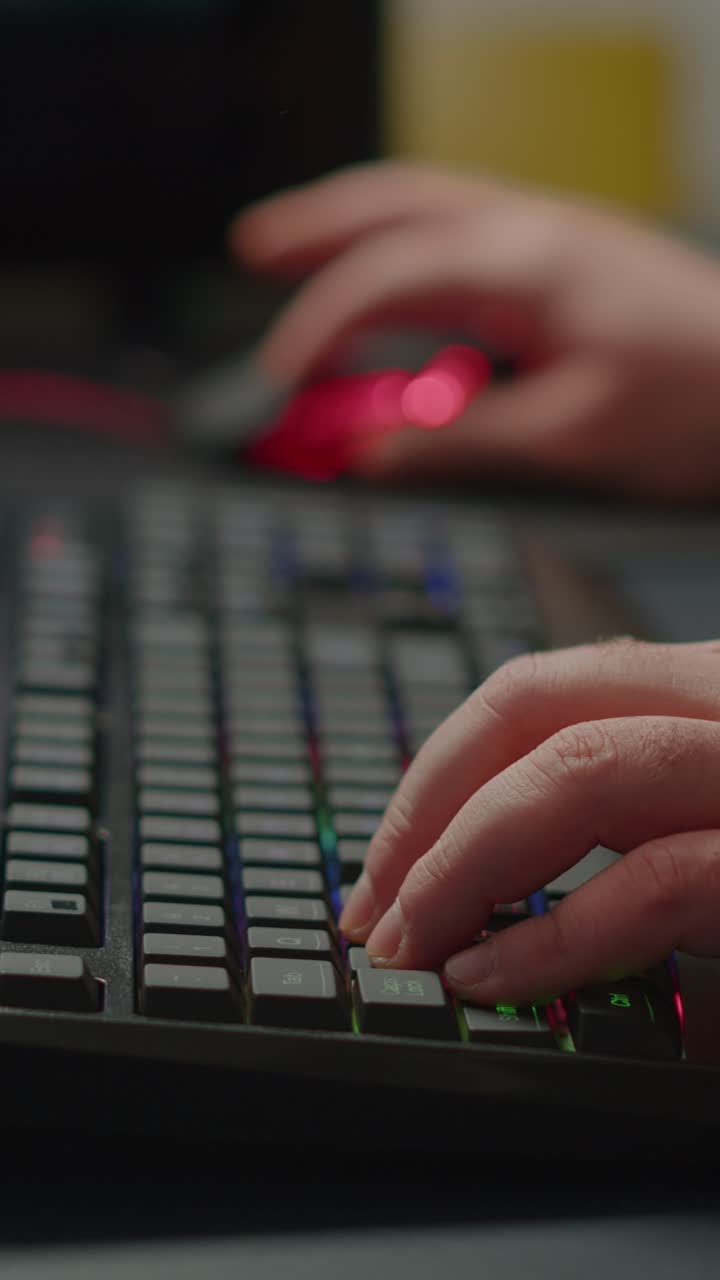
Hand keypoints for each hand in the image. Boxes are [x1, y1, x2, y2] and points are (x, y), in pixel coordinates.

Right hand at [230, 163, 719, 499]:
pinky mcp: (562, 262)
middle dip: (317, 226)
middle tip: (252, 251)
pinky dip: (405, 258)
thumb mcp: (571, 436)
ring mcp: (549, 238)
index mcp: (528, 262)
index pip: (393, 272)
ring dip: (355, 228)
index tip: (280, 375)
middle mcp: (533, 231)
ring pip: (427, 209)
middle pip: (399, 204)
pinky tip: (391, 290)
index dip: (321, 320)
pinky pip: (460, 240)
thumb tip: (374, 455)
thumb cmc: (698, 400)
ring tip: (294, 251)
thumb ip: (460, 442)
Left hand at [338, 639, 719, 1004]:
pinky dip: (552, 938)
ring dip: (463, 865)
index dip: (434, 777)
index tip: (380, 870)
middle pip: (533, 709)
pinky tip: (489, 976)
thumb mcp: (704, 823)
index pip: (534, 694)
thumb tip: (481, 893)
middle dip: (427, 813)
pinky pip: (650, 883)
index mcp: (699, 693)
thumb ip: (621, 824)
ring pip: (577, 769)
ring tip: (409, 945)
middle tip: (371, 912)